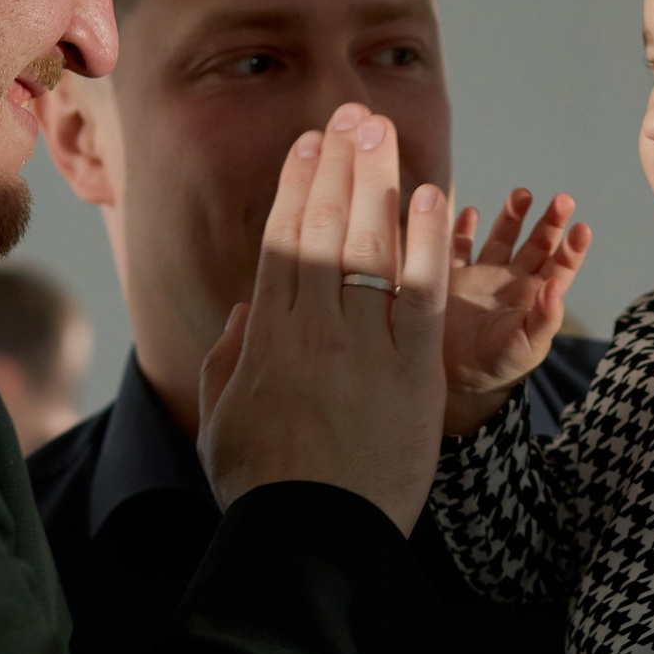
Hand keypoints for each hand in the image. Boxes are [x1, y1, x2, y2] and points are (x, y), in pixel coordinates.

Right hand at [197, 104, 451, 533]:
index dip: (296, 186)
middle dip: (338, 166)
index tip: (308, 144)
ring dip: (376, 184)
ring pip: (368, 248)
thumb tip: (246, 311)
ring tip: (383, 132)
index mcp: (267, 339)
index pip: (283, 242)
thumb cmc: (265, 487)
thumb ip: (234, 360)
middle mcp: (314, 331)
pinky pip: (420, 293)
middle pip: (325, 229)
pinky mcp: (412, 372)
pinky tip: (428, 198)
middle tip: (350, 114)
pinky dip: (424, 242)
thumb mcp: (225, 421)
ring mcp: (364, 348)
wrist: (313, 539)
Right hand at [442, 189, 590, 435]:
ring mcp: (483, 274)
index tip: (582, 229)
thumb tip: (555, 288)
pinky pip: (458, 245)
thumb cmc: (501, 364)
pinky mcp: (452, 275)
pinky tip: (471, 213)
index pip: (561, 265)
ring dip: (513, 215)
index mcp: (537, 295)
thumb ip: (545, 318)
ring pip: (502, 236)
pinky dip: (463, 228)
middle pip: (537, 242)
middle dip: (550, 221)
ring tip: (523, 194)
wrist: (457, 378)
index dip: (573, 247)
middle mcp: (513, 279)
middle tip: (563, 200)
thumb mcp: (529, 346)